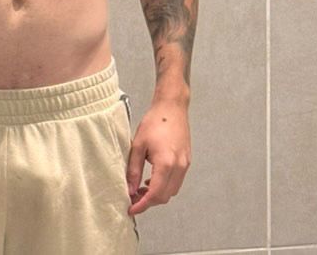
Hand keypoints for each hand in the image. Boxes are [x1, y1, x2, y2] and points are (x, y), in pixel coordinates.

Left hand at [125, 99, 190, 214]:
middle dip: (148, 202)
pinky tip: (151, 179)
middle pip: (164, 196)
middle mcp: (179, 167)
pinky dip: (164, 186)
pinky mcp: (186, 161)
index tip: (131, 209)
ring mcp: (185, 165)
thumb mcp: (138, 145)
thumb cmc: (155, 122)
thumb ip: (133, 169)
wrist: (172, 107)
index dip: (142, 205)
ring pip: (172, 191)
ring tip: (140, 189)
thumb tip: (130, 189)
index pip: (155, 194)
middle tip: (133, 199)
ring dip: (157, 194)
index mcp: (166, 164)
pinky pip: (176, 181)